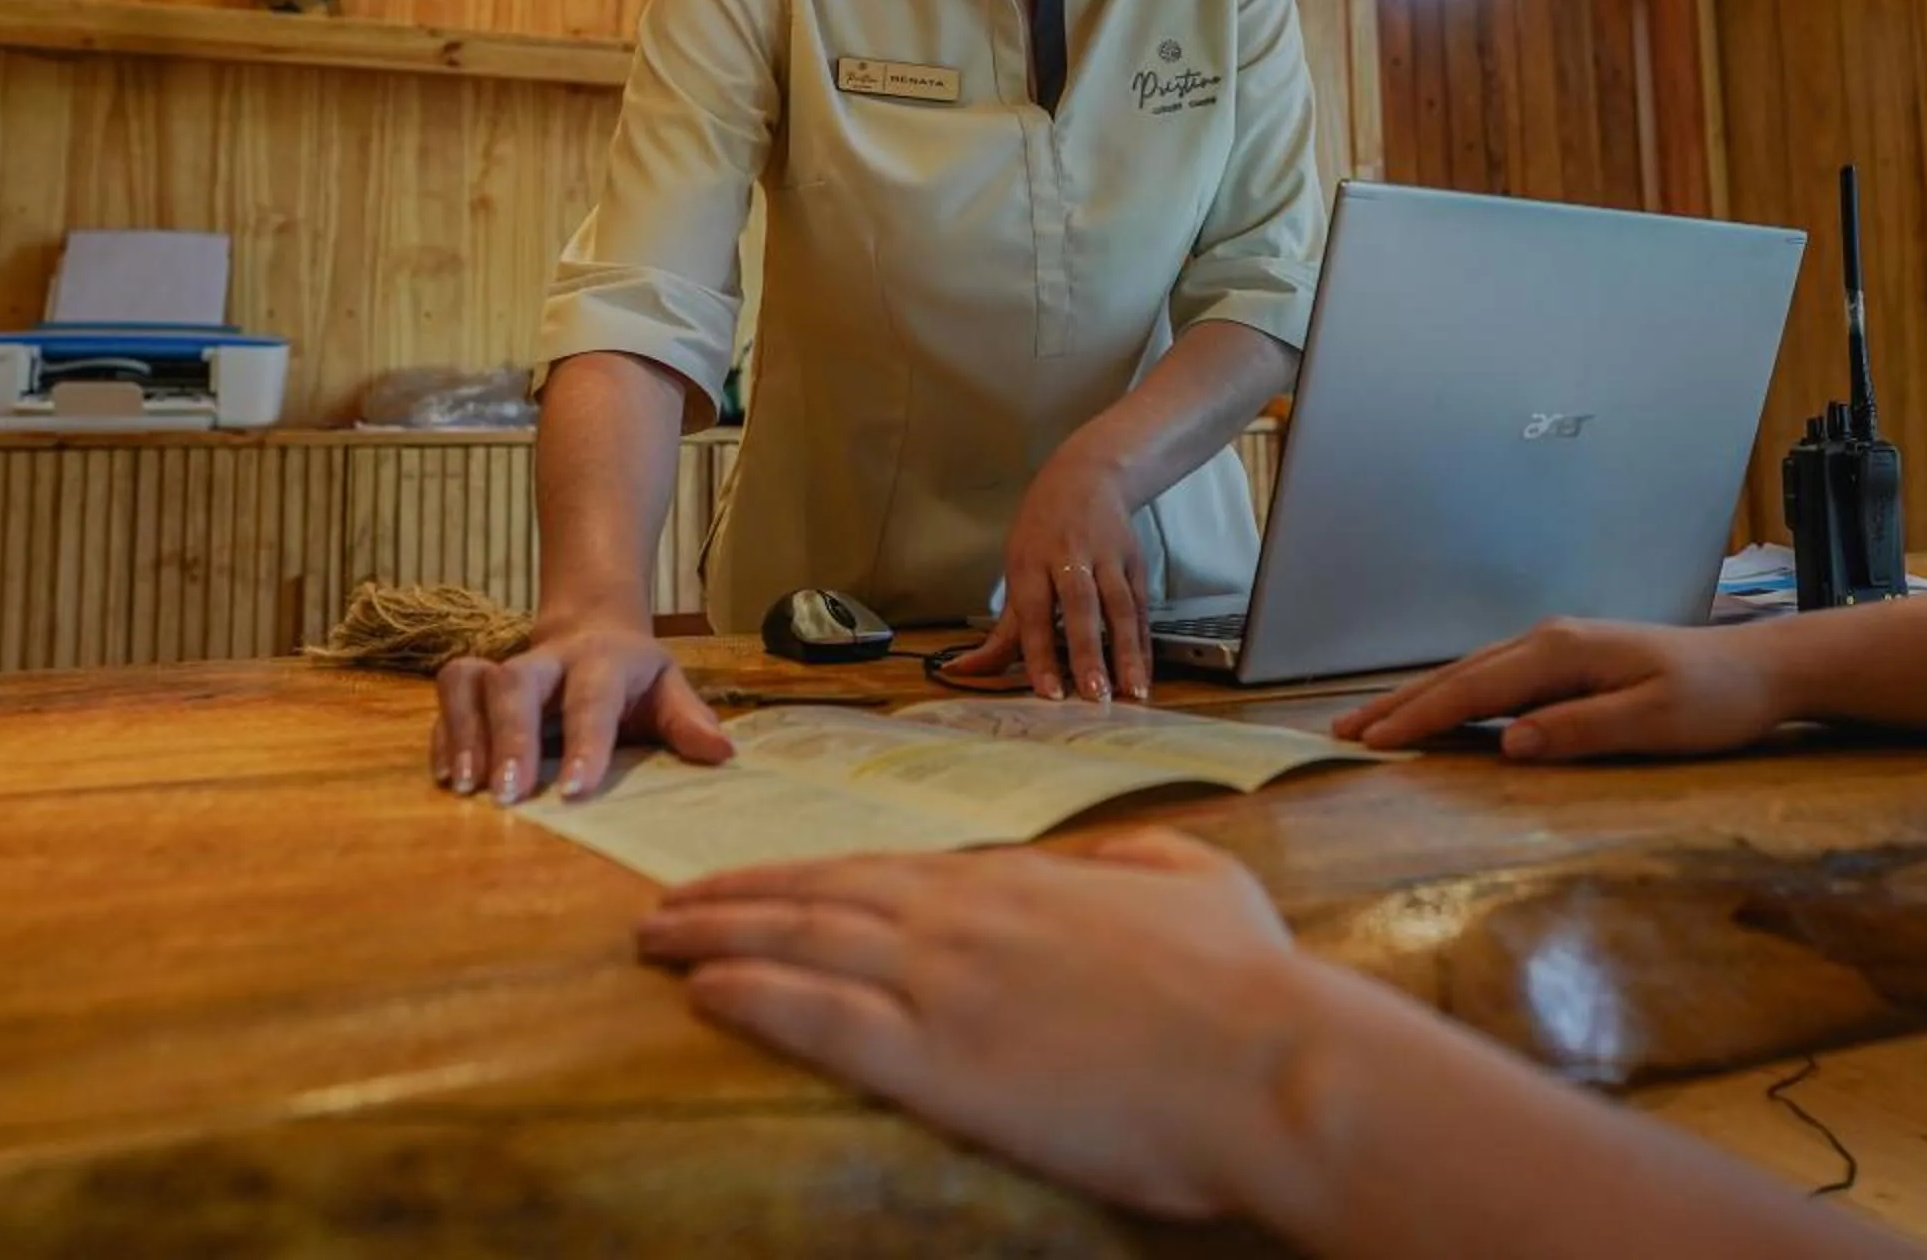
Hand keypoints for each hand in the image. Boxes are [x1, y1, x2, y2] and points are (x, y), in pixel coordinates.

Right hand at [432, 619, 733, 803]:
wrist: (591, 628)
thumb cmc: (633, 677)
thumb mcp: (669, 689)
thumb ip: (690, 721)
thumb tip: (723, 755)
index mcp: (601, 661)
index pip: (591, 698)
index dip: (584, 742)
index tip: (576, 790)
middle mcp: (545, 661)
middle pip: (515, 683)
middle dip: (510, 738)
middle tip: (509, 794)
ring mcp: (503, 670)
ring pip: (467, 682)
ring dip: (463, 733)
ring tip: (466, 788)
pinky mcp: (473, 686)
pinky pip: (445, 701)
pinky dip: (443, 739)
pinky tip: (449, 779)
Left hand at [638, 830, 1329, 1217]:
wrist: (1272, 1065)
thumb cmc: (1251, 986)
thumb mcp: (1198, 883)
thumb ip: (1137, 861)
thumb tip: (1107, 860)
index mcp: (1023, 884)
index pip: (889, 870)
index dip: (813, 876)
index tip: (762, 881)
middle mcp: (967, 919)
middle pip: (823, 895)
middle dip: (736, 895)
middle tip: (665, 901)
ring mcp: (947, 985)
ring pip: (802, 943)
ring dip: (717, 935)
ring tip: (654, 938)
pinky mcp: (941, 1061)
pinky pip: (820, 1018)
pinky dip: (750, 996)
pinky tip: (699, 989)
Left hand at [942, 446, 1150, 701]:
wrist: (1086, 476)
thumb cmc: (1041, 532)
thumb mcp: (1015, 570)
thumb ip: (1000, 631)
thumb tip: (962, 670)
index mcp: (1031, 560)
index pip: (1034, 611)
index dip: (1040, 652)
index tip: (1049, 691)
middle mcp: (1070, 556)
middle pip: (1080, 606)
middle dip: (1087, 651)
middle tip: (1094, 694)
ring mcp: (1107, 557)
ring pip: (1119, 606)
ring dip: (1125, 651)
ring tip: (1132, 692)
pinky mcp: (1134, 561)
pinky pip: (1140, 607)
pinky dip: (1143, 642)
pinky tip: (1144, 674)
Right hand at [1331, 618, 1787, 761]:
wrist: (1758, 669)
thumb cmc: (1713, 700)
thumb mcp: (1654, 722)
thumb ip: (1581, 730)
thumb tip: (1511, 743)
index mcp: (1562, 652)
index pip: (1475, 689)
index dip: (1419, 716)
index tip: (1371, 741)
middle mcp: (1548, 639)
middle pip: (1458, 675)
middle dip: (1398, 705)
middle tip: (1340, 734)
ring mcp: (1555, 646)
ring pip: (1470, 673)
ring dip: (1417, 698)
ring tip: (1368, 723)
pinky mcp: (1566, 660)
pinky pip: (1492, 677)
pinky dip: (1453, 694)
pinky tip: (1435, 711)